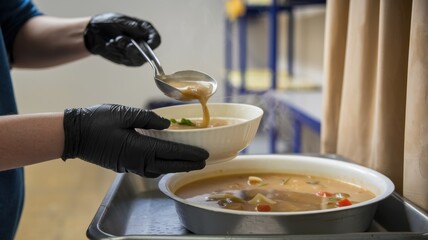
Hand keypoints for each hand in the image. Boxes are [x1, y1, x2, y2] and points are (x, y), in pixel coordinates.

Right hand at [62, 104, 207, 177]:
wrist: (73, 134)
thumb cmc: (97, 121)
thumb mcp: (124, 113)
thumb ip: (148, 118)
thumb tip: (166, 124)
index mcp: (140, 148)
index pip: (172, 152)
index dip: (190, 154)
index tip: (204, 155)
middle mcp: (138, 161)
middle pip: (170, 165)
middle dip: (188, 164)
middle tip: (204, 162)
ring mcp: (131, 166)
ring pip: (160, 169)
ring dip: (176, 167)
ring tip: (189, 162)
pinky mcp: (125, 166)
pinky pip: (150, 169)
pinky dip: (163, 166)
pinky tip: (167, 162)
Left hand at [83, 12, 160, 65]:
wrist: (93, 32)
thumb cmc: (107, 22)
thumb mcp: (119, 21)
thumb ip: (131, 26)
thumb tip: (142, 31)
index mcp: (144, 30)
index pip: (155, 40)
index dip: (152, 44)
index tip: (142, 45)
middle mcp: (143, 42)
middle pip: (148, 53)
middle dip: (135, 50)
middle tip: (123, 43)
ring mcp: (135, 52)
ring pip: (138, 60)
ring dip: (124, 52)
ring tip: (114, 42)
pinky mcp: (127, 60)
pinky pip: (127, 61)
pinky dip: (118, 54)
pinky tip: (110, 45)